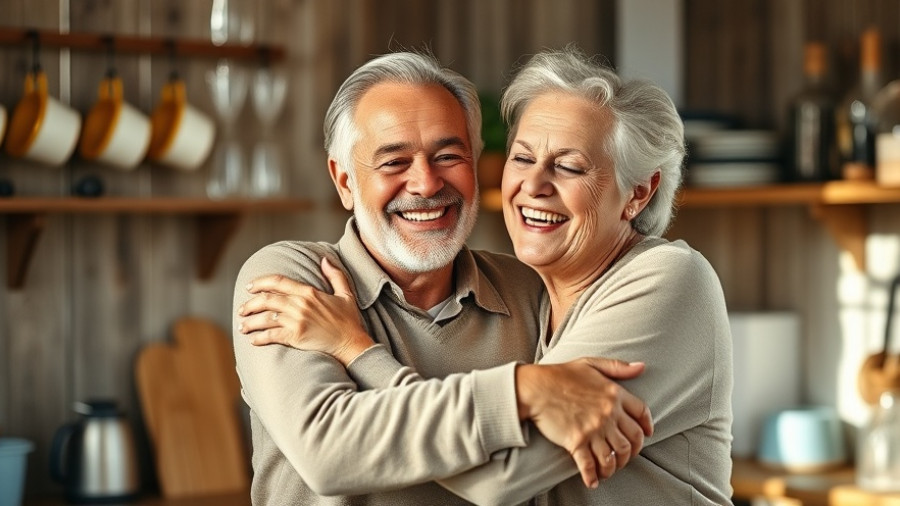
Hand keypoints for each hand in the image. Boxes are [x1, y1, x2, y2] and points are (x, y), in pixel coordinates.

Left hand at [238, 258, 375, 364]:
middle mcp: (300, 305)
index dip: (260, 282)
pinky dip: (259, 338)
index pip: (278, 282)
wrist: (352, 344)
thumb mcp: (346, 294)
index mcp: (309, 292)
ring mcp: (296, 321)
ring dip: (250, 322)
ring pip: (265, 318)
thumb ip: (335, 275)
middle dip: (250, 304)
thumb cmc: (349, 321)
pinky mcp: (295, 337)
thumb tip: (325, 259)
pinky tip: (253, 340)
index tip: (249, 287)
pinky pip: (271, 335)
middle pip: (267, 300)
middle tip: (242, 309)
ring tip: (243, 326)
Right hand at [515, 358, 651, 488]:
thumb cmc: (560, 374)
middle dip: (633, 452)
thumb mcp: (591, 363)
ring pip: (615, 457)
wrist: (534, 387)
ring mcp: (593, 429)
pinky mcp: (576, 442)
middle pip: (632, 440)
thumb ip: (618, 367)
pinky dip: (593, 477)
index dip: (647, 426)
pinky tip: (592, 481)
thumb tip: (642, 367)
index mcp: (614, 394)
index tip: (646, 435)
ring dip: (614, 467)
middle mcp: (608, 413)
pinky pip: (590, 465)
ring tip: (608, 470)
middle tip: (626, 456)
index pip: (642, 413)